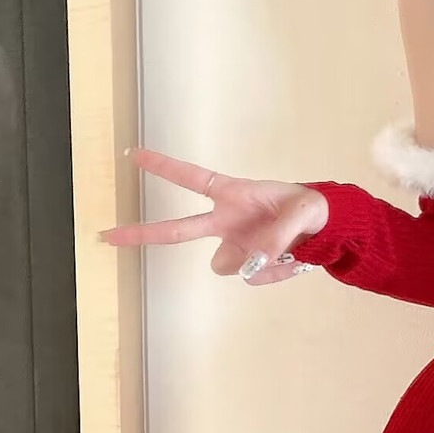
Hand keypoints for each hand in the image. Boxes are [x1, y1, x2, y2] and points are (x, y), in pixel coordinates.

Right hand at [97, 147, 329, 285]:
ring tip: (288, 248)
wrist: (327, 229)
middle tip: (107, 235)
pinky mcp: (247, 265)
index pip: (193, 178)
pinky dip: (274, 273)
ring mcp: (234, 246)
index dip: (165, 167)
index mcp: (234, 194)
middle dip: (141, 233)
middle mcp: (226, 222)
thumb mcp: (304, 211)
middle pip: (177, 230)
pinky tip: (292, 260)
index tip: (134, 155)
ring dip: (255, 262)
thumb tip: (252, 261)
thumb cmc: (311, 208)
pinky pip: (251, 277)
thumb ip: (279, 233)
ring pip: (226, 266)